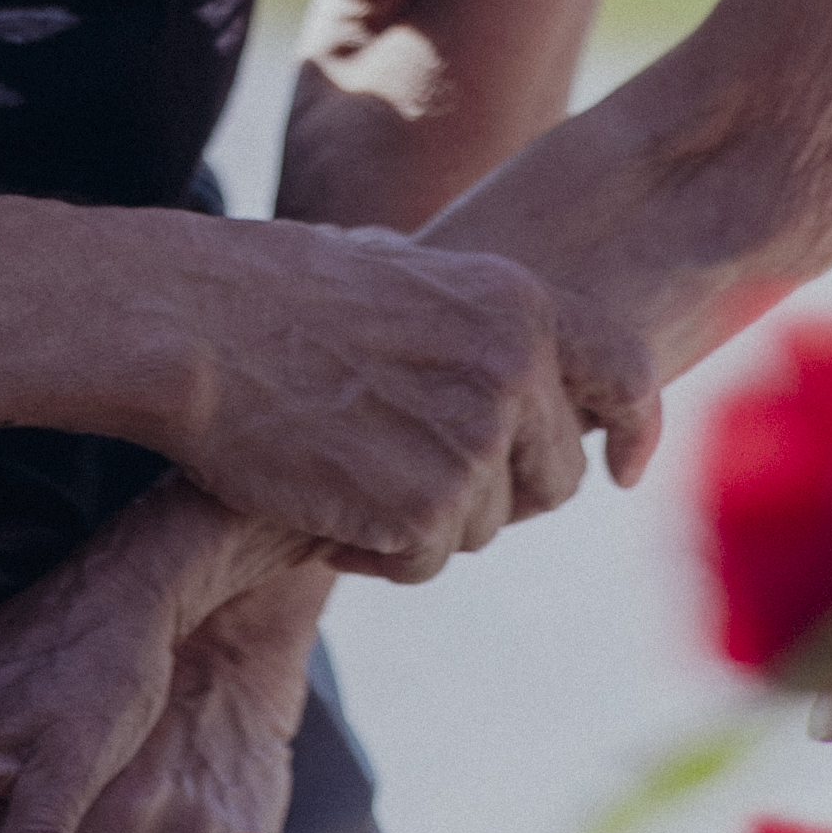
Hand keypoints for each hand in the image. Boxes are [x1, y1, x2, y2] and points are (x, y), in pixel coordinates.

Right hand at [146, 225, 656, 568]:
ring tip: (346, 476)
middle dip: (498, 494)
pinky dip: (379, 554)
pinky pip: (427, 562)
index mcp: (519, 303)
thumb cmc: (272, 291)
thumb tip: (510, 368)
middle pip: (554, 478)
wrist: (194, 327)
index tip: (623, 471)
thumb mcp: (401, 270)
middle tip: (419, 483)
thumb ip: (471, 320)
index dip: (636, 428)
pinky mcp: (425, 507)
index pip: (626, 371)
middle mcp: (516, 371)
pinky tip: (326, 511)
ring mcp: (475, 442)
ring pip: (484, 527)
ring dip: (424, 523)